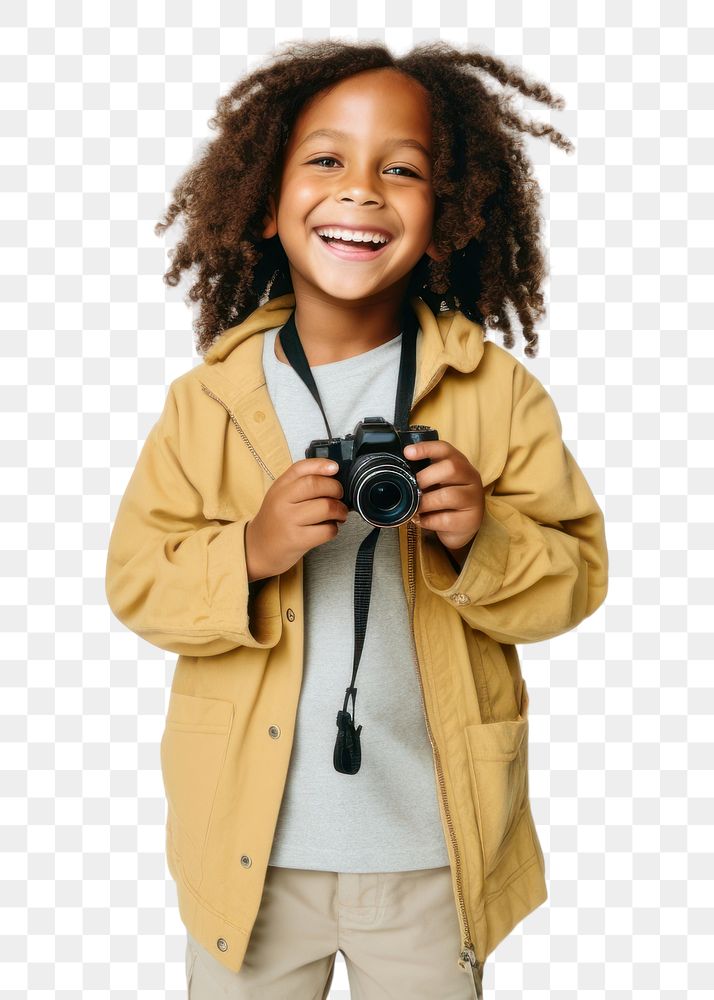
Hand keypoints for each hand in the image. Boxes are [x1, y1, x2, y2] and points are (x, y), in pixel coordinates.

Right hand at [245, 458, 347, 580]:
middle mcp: (282, 501)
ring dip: (340, 510)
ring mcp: (289, 520)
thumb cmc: (275, 521)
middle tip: (339, 496)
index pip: (301, 468)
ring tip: (339, 514)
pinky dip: (334, 529)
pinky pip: (326, 530)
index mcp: (279, 487)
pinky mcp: (297, 540)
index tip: (335, 468)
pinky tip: (328, 528)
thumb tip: (332, 474)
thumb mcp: (281, 496)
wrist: (258, 548)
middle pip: (316, 485)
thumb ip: (301, 483)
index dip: (321, 465)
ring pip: (326, 507)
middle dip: (336, 489)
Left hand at [403, 440, 484, 553]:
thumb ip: (424, 473)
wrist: (464, 525)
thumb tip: (399, 473)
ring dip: (425, 502)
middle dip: (425, 477)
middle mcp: (470, 477)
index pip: (445, 449)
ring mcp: (473, 499)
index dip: (426, 448)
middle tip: (411, 488)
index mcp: (459, 463)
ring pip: (448, 495)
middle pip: (451, 468)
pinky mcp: (470, 519)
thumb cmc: (445, 499)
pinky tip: (422, 519)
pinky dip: (428, 520)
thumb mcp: (437, 482)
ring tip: (415, 507)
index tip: (407, 452)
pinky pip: (445, 519)